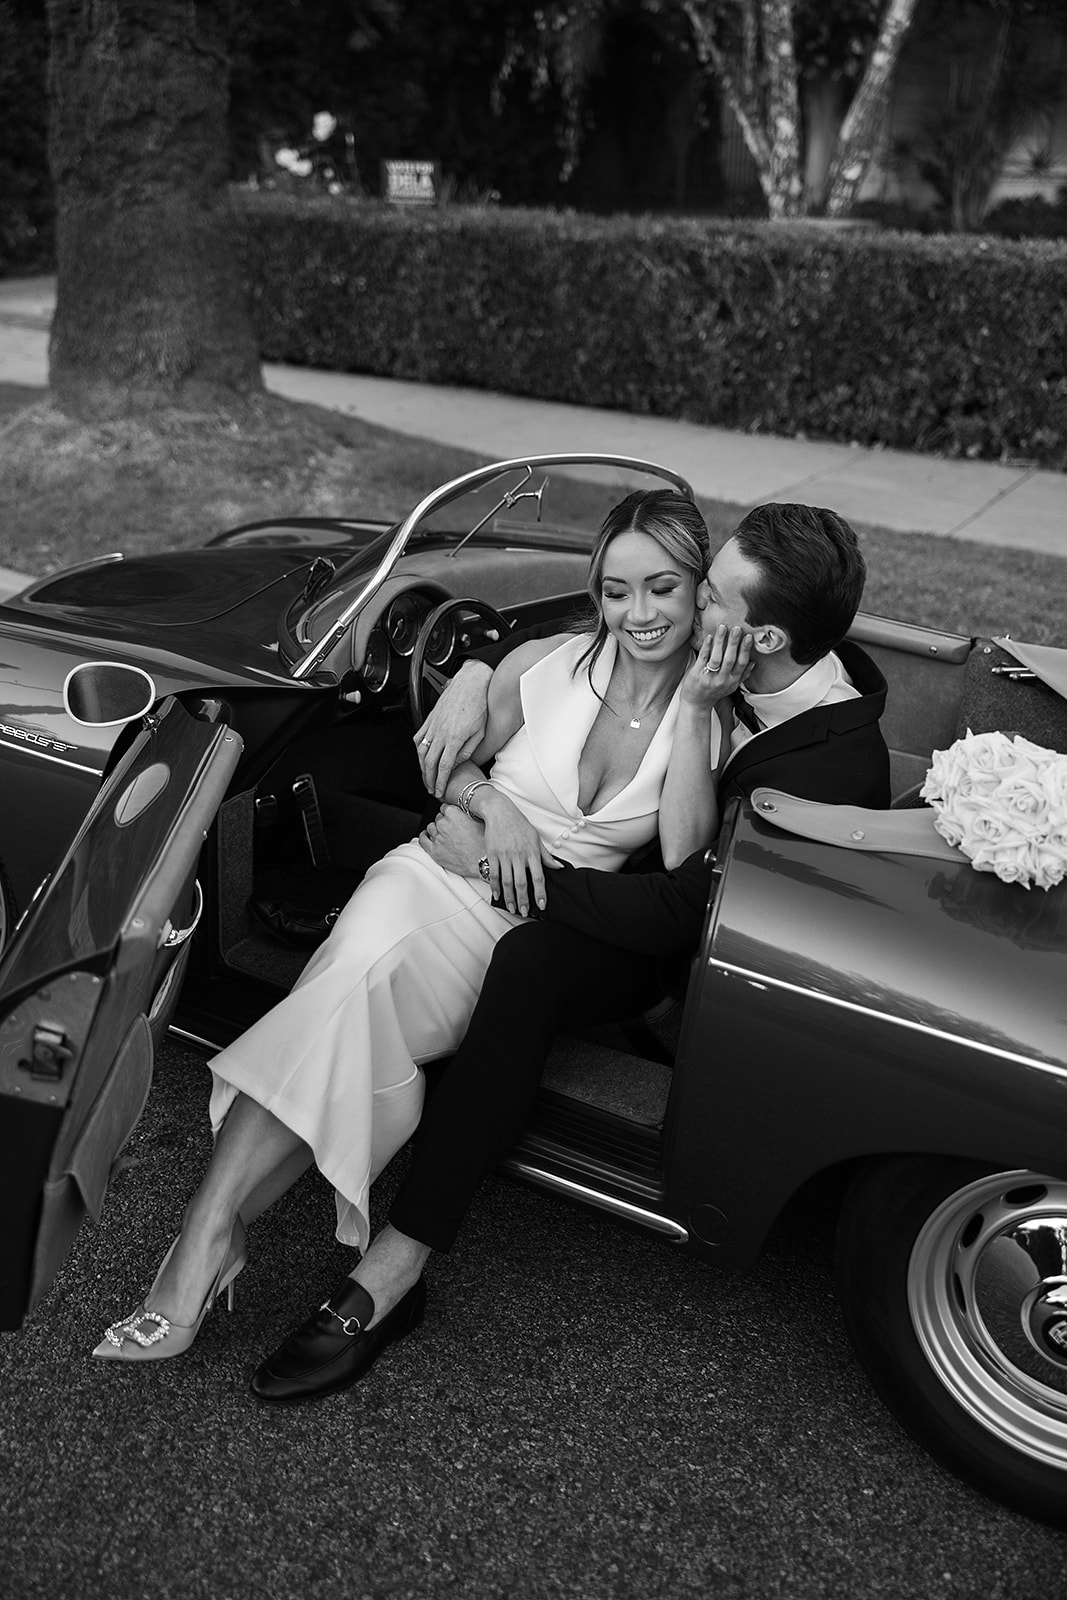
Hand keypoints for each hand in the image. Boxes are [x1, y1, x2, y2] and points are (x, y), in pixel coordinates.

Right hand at [414, 661, 492, 797]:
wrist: (471, 683)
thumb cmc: (479, 704)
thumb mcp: (481, 732)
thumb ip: (468, 750)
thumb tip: (458, 763)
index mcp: (454, 738)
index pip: (444, 767)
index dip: (440, 781)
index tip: (439, 790)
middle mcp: (441, 732)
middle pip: (429, 762)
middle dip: (428, 779)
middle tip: (430, 788)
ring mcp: (434, 724)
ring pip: (421, 750)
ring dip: (421, 766)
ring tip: (425, 776)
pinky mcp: (431, 717)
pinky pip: (418, 736)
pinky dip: (417, 748)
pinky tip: (421, 755)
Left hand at [419, 804, 485, 877]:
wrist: (483, 861)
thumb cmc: (484, 843)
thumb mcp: (479, 821)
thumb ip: (466, 813)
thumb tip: (463, 810)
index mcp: (453, 814)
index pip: (445, 807)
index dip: (450, 812)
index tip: (452, 816)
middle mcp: (443, 824)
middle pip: (438, 818)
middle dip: (444, 822)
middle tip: (453, 828)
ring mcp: (438, 837)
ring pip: (431, 828)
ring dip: (436, 829)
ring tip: (444, 834)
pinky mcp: (434, 851)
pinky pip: (423, 840)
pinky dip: (424, 836)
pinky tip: (427, 835)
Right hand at [478, 789, 560, 916]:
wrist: (499, 811)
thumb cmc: (519, 824)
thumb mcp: (536, 837)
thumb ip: (546, 855)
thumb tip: (559, 868)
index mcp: (532, 852)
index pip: (538, 876)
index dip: (540, 892)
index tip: (542, 905)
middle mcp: (518, 855)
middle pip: (521, 883)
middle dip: (523, 900)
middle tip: (524, 912)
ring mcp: (504, 855)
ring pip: (507, 881)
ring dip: (509, 897)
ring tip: (512, 908)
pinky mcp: (492, 853)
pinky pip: (493, 874)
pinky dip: (495, 887)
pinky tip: (497, 896)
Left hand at [683, 625, 752, 710]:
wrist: (697, 704)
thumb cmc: (714, 693)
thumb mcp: (731, 686)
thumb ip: (743, 675)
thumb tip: (753, 663)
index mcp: (732, 681)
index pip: (741, 663)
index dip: (745, 650)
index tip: (748, 637)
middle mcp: (722, 680)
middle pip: (730, 659)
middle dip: (734, 643)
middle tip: (737, 628)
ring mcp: (709, 677)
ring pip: (717, 657)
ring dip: (720, 642)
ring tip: (722, 628)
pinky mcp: (697, 674)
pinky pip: (703, 658)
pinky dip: (707, 647)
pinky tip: (709, 637)